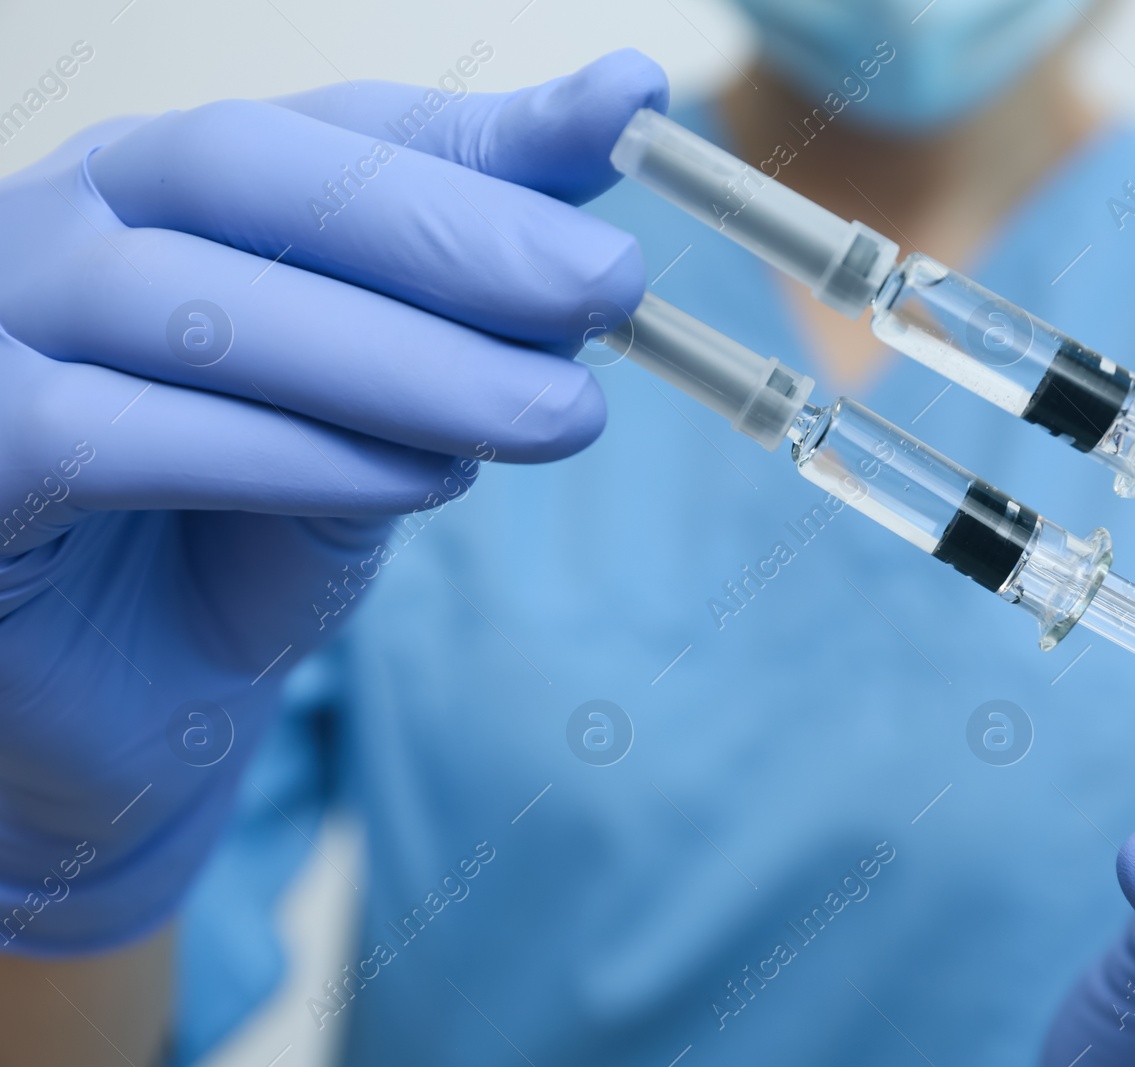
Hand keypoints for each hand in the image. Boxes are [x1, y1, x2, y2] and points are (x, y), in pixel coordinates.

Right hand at [0, 50, 666, 953]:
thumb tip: (605, 188)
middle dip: (455, 230)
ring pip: (198, 305)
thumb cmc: (253, 539)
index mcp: (171, 185)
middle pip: (255, 173)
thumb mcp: (382, 415)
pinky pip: (119, 436)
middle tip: (611, 285)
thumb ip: (464, 311)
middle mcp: (66, 218)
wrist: (132, 711)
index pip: (337, 127)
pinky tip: (423, 481)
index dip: (486, 128)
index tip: (632, 109)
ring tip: (559, 414)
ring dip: (407, 361)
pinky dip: (288, 454)